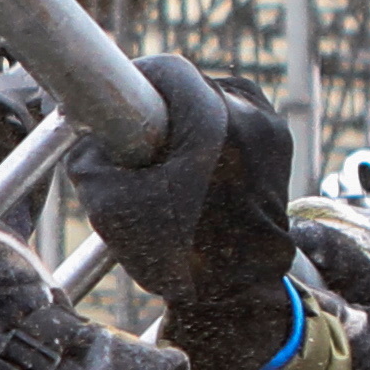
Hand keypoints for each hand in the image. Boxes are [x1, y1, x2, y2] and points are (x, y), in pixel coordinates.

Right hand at [70, 54, 304, 369]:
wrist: (238, 298)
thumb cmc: (176, 255)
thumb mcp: (107, 204)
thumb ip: (88, 157)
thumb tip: (87, 136)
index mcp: (214, 121)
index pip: (165, 70)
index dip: (130, 80)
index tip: (112, 103)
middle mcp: (251, 117)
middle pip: (192, 83)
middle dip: (158, 105)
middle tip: (132, 137)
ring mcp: (272, 132)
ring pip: (216, 98)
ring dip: (187, 116)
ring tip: (164, 156)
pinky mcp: (281, 150)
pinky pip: (238, 120)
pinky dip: (213, 133)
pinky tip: (192, 167)